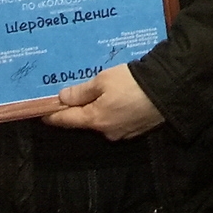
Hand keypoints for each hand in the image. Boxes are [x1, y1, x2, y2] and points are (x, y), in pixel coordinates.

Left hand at [42, 63, 164, 139]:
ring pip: (104, 121)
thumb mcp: (103, 80)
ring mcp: (123, 133)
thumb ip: (81, 91)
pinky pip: (120, 120)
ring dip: (100, 109)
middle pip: (86, 121)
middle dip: (80, 109)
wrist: (170, 90)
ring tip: (103, 94)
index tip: (42, 112)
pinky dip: (117, 111)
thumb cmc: (132, 83)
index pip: (66, 120)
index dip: (52, 115)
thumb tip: (63, 98)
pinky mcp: (138, 130)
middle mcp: (106, 131)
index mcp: (94, 120)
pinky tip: (122, 100)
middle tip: (75, 95)